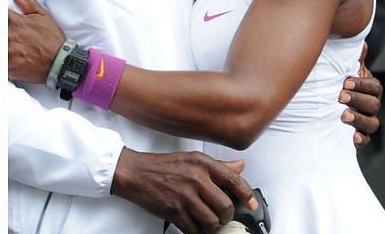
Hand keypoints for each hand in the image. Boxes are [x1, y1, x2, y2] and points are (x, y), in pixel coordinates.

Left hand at [7, 0, 66, 82]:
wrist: (62, 63)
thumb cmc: (52, 38)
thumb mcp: (43, 15)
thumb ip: (25, 0)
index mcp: (15, 22)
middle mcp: (9, 38)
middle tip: (1, 34)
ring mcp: (8, 54)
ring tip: (8, 48)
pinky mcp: (9, 68)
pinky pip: (0, 63)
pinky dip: (3, 61)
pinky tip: (12, 59)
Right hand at [111, 148, 255, 233]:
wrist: (133, 173)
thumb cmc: (160, 166)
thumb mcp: (190, 159)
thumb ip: (217, 166)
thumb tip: (238, 167)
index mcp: (202, 163)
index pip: (234, 180)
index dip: (247, 195)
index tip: (251, 204)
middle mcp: (196, 178)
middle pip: (225, 206)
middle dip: (226, 216)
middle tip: (221, 216)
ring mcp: (185, 195)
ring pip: (212, 221)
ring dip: (211, 225)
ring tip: (206, 221)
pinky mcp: (174, 210)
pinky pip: (194, 229)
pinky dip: (196, 231)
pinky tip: (193, 225)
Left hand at [341, 43, 381, 145]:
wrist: (321, 103)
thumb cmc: (334, 82)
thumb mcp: (340, 69)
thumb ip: (350, 59)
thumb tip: (361, 44)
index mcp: (368, 89)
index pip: (374, 87)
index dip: (362, 84)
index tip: (346, 81)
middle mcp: (370, 105)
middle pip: (373, 104)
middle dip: (358, 100)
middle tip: (341, 96)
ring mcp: (365, 120)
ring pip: (371, 123)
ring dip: (359, 119)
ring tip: (344, 115)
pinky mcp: (357, 134)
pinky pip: (365, 139)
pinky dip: (360, 138)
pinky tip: (353, 137)